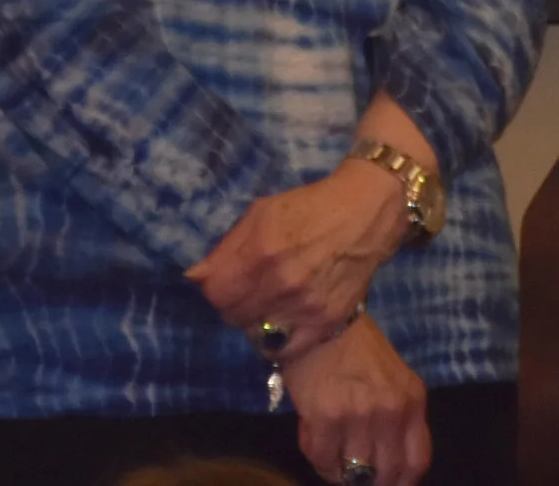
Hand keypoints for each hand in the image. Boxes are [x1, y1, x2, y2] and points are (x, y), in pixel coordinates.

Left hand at [186, 161, 408, 356]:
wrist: (363, 216)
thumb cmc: (308, 207)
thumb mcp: (261, 213)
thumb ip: (227, 247)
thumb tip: (195, 277)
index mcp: (261, 251)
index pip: (215, 293)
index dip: (216, 287)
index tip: (226, 280)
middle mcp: (282, 284)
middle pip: (233, 316)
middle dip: (234, 304)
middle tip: (249, 290)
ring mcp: (305, 308)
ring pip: (256, 335)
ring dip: (256, 322)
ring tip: (268, 304)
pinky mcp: (326, 323)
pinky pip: (285, 350)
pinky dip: (278, 341)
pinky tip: (283, 323)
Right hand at [282, 313, 430, 485]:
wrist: (319, 321)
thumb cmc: (356, 349)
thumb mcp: (393, 379)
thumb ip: (398, 416)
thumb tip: (386, 462)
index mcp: (412, 400)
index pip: (417, 462)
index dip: (401, 482)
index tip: (388, 484)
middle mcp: (391, 411)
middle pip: (386, 473)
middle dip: (369, 481)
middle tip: (355, 474)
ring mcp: (359, 416)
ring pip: (353, 471)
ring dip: (341, 472)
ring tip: (333, 457)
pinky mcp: (326, 418)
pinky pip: (323, 459)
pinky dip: (319, 460)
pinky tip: (318, 445)